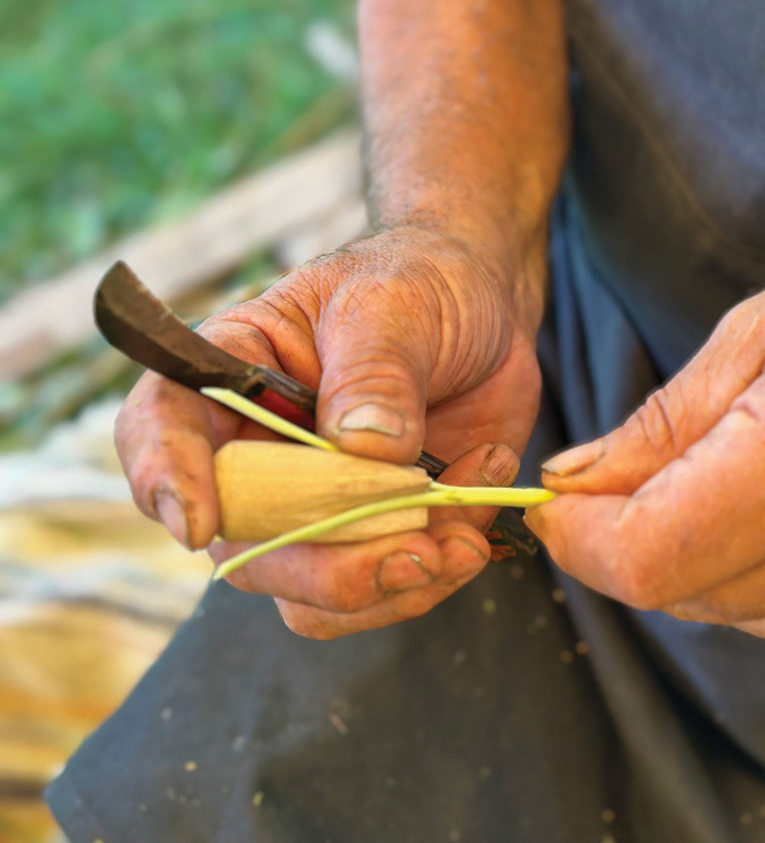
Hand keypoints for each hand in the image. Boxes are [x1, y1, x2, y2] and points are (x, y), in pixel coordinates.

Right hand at [115, 227, 542, 637]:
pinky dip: (434, 578)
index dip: (165, 479)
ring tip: (459, 545)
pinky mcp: (376, 533)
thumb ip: (376, 372)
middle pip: (243, 543)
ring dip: (387, 590)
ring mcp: (315, 505)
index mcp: (233, 375)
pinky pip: (382, 596)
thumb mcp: (395, 305)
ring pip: (310, 594)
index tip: (195, 524)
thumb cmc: (419, 285)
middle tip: (412, 553)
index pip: (162, 426)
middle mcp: (258, 454)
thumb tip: (361, 448)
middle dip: (324, 567)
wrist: (484, 307)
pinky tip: (475, 523)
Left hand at [527, 230, 764, 644]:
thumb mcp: (757, 331)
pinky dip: (751, 570)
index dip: (580, 542)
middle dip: (627, 540)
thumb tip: (574, 484)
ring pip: (723, 610)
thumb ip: (657, 427)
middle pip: (675, 592)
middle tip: (631, 474)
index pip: (645, 561)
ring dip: (690, 556)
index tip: (556, 506)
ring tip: (724, 472)